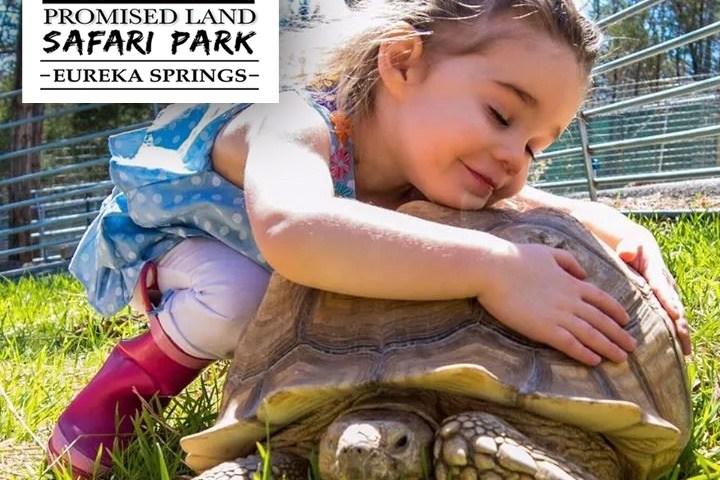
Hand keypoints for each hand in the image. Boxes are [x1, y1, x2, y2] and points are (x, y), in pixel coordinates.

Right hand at [477, 243, 635, 366]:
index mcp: (571, 282)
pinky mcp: (543, 329)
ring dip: (608, 347)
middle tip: (633, 347)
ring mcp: (558, 315)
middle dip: (619, 335)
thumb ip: (569, 261)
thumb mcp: (548, 252)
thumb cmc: (515, 258)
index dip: (616, 311)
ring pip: (591, 334)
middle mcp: (570, 300)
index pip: (602, 299)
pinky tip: (594, 361)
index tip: (626, 321)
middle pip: (602, 320)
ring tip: (621, 358)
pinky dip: (584, 353)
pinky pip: (569, 344)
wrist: (493, 268)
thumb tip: (584, 273)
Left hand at [616, 228, 690, 354]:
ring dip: (681, 332)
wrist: (633, 243)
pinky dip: (675, 330)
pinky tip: (678, 347)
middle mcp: (664, 283)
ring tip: (685, 351)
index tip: (675, 316)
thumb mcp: (626, 242)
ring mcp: (665, 292)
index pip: (662, 287)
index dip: (669, 301)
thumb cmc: (627, 243)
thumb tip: (627, 253)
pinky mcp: (662, 298)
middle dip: (681, 324)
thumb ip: (627, 247)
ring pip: (676, 313)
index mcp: (654, 270)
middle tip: (684, 343)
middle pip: (675, 305)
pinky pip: (670, 316)